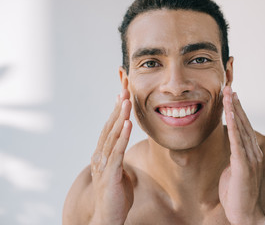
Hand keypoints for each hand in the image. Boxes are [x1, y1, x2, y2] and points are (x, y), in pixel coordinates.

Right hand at [90, 89, 132, 224]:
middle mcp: (100, 155)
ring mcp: (103, 164)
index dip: (116, 110)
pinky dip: (122, 136)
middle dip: (118, 107)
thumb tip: (124, 148)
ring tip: (126, 101)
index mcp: (103, 154)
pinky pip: (117, 151)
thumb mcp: (120, 171)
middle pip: (109, 126)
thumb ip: (120, 158)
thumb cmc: (115, 195)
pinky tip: (128, 124)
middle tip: (124, 88)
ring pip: (112, 135)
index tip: (122, 93)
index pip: (110, 127)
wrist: (108, 216)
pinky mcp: (110, 174)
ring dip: (119, 117)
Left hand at [219, 86, 264, 224]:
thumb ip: (235, 156)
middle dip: (235, 104)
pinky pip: (237, 142)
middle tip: (229, 87)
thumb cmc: (238, 193)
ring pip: (241, 128)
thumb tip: (230, 145)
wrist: (245, 214)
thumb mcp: (235, 169)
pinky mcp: (244, 166)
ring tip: (229, 93)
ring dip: (234, 109)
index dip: (238, 110)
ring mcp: (250, 158)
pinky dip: (234, 126)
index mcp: (252, 153)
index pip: (244, 127)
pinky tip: (230, 113)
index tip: (232, 96)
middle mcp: (254, 152)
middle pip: (244, 123)